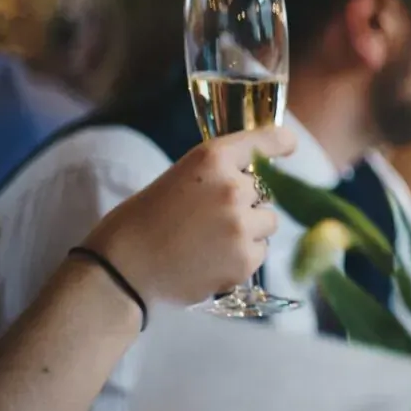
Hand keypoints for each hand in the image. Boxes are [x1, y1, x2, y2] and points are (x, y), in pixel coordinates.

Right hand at [84, 127, 293, 305]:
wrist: (121, 269)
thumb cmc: (143, 222)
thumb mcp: (179, 180)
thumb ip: (217, 176)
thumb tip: (255, 183)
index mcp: (211, 159)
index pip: (261, 141)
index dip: (279, 142)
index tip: (288, 144)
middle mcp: (232, 187)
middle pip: (265, 191)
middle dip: (247, 203)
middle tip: (210, 219)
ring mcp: (242, 224)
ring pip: (268, 222)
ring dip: (249, 230)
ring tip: (210, 241)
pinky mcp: (245, 258)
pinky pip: (260, 251)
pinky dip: (242, 257)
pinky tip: (210, 260)